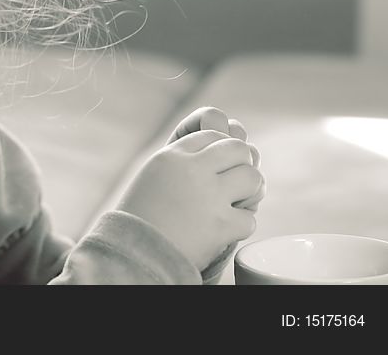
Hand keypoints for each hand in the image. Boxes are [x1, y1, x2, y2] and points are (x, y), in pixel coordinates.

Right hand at [116, 107, 264, 269]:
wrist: (135, 252)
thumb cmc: (142, 216)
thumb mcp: (153, 175)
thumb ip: (182, 161)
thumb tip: (220, 154)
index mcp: (172, 155)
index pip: (212, 135)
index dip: (221, 150)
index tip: (220, 166)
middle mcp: (192, 169)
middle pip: (238, 148)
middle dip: (242, 164)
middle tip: (235, 182)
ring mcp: (209, 196)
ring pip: (252, 177)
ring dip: (250, 191)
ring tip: (237, 203)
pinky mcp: (221, 224)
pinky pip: (249, 218)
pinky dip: (240, 226)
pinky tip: (225, 229)